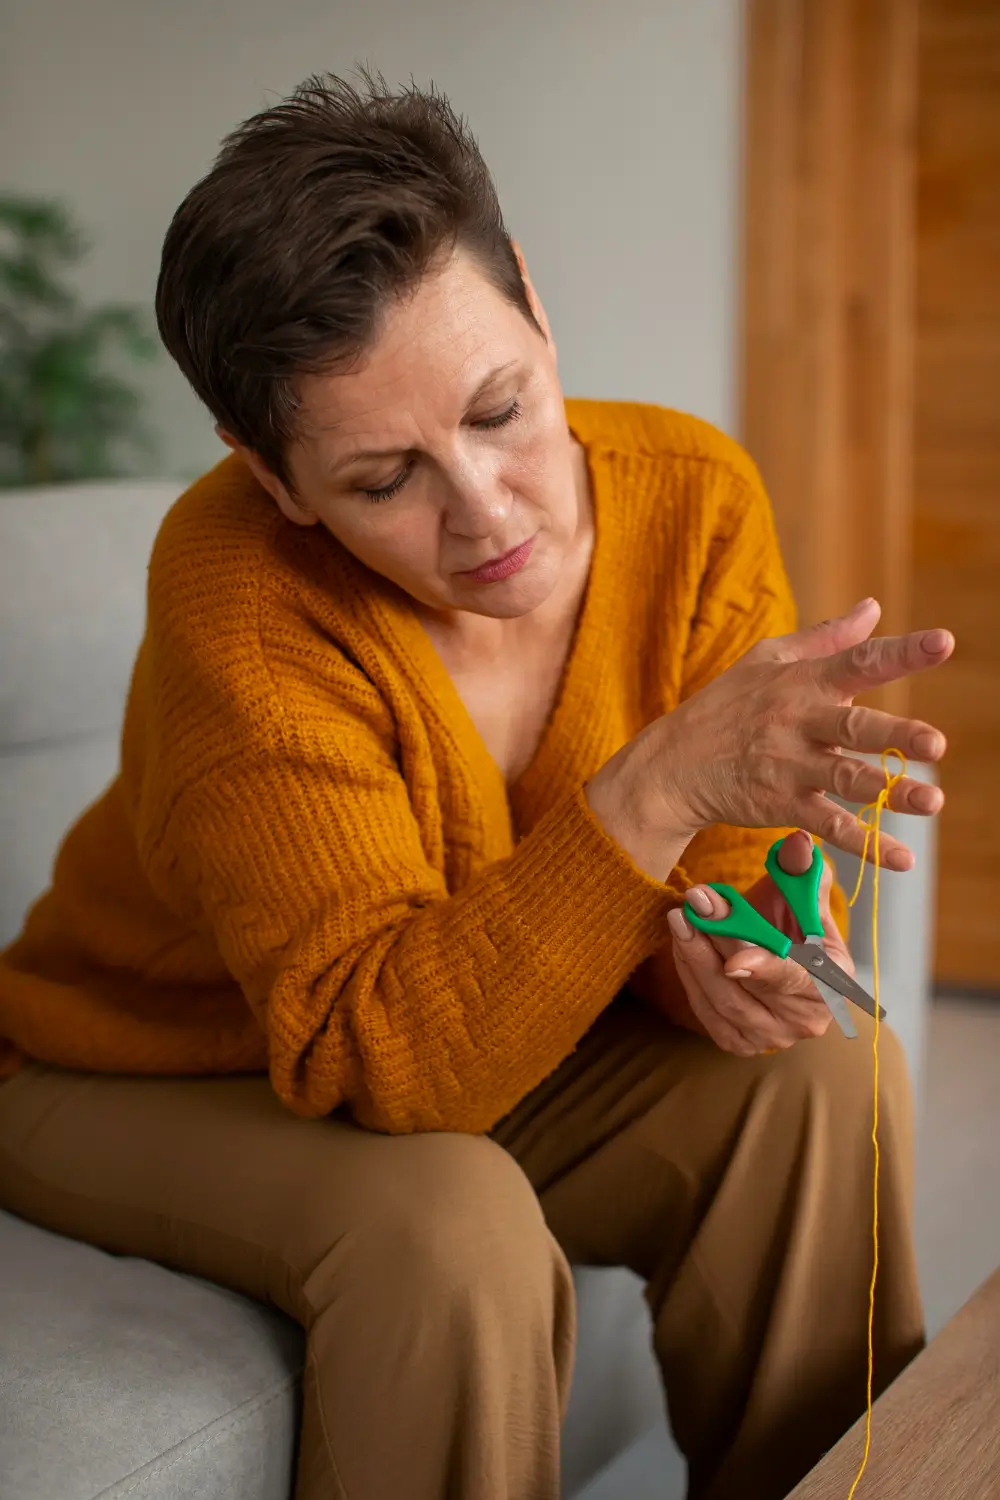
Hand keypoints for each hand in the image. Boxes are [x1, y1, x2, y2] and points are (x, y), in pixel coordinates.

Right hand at [587, 597, 952, 880]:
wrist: (672, 766)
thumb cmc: (725, 707)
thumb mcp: (766, 659)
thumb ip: (826, 637)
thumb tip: (873, 607)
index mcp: (802, 681)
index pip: (857, 661)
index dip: (902, 651)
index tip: (944, 642)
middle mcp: (798, 721)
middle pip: (853, 726)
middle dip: (896, 734)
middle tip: (936, 743)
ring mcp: (789, 765)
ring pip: (846, 777)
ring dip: (891, 791)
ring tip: (932, 800)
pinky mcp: (780, 804)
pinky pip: (828, 825)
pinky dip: (865, 844)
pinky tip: (899, 858)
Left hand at [662, 830, 847, 1055]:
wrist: (771, 946)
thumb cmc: (790, 918)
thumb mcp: (798, 889)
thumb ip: (800, 869)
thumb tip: (800, 842)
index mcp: (833, 981)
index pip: (798, 979)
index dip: (767, 969)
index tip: (734, 961)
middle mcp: (807, 1019)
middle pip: (750, 987)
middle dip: (718, 941)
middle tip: (694, 902)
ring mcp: (772, 1037)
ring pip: (722, 1000)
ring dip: (695, 956)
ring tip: (680, 916)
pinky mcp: (739, 1042)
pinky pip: (705, 1012)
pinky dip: (689, 975)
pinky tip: (683, 942)